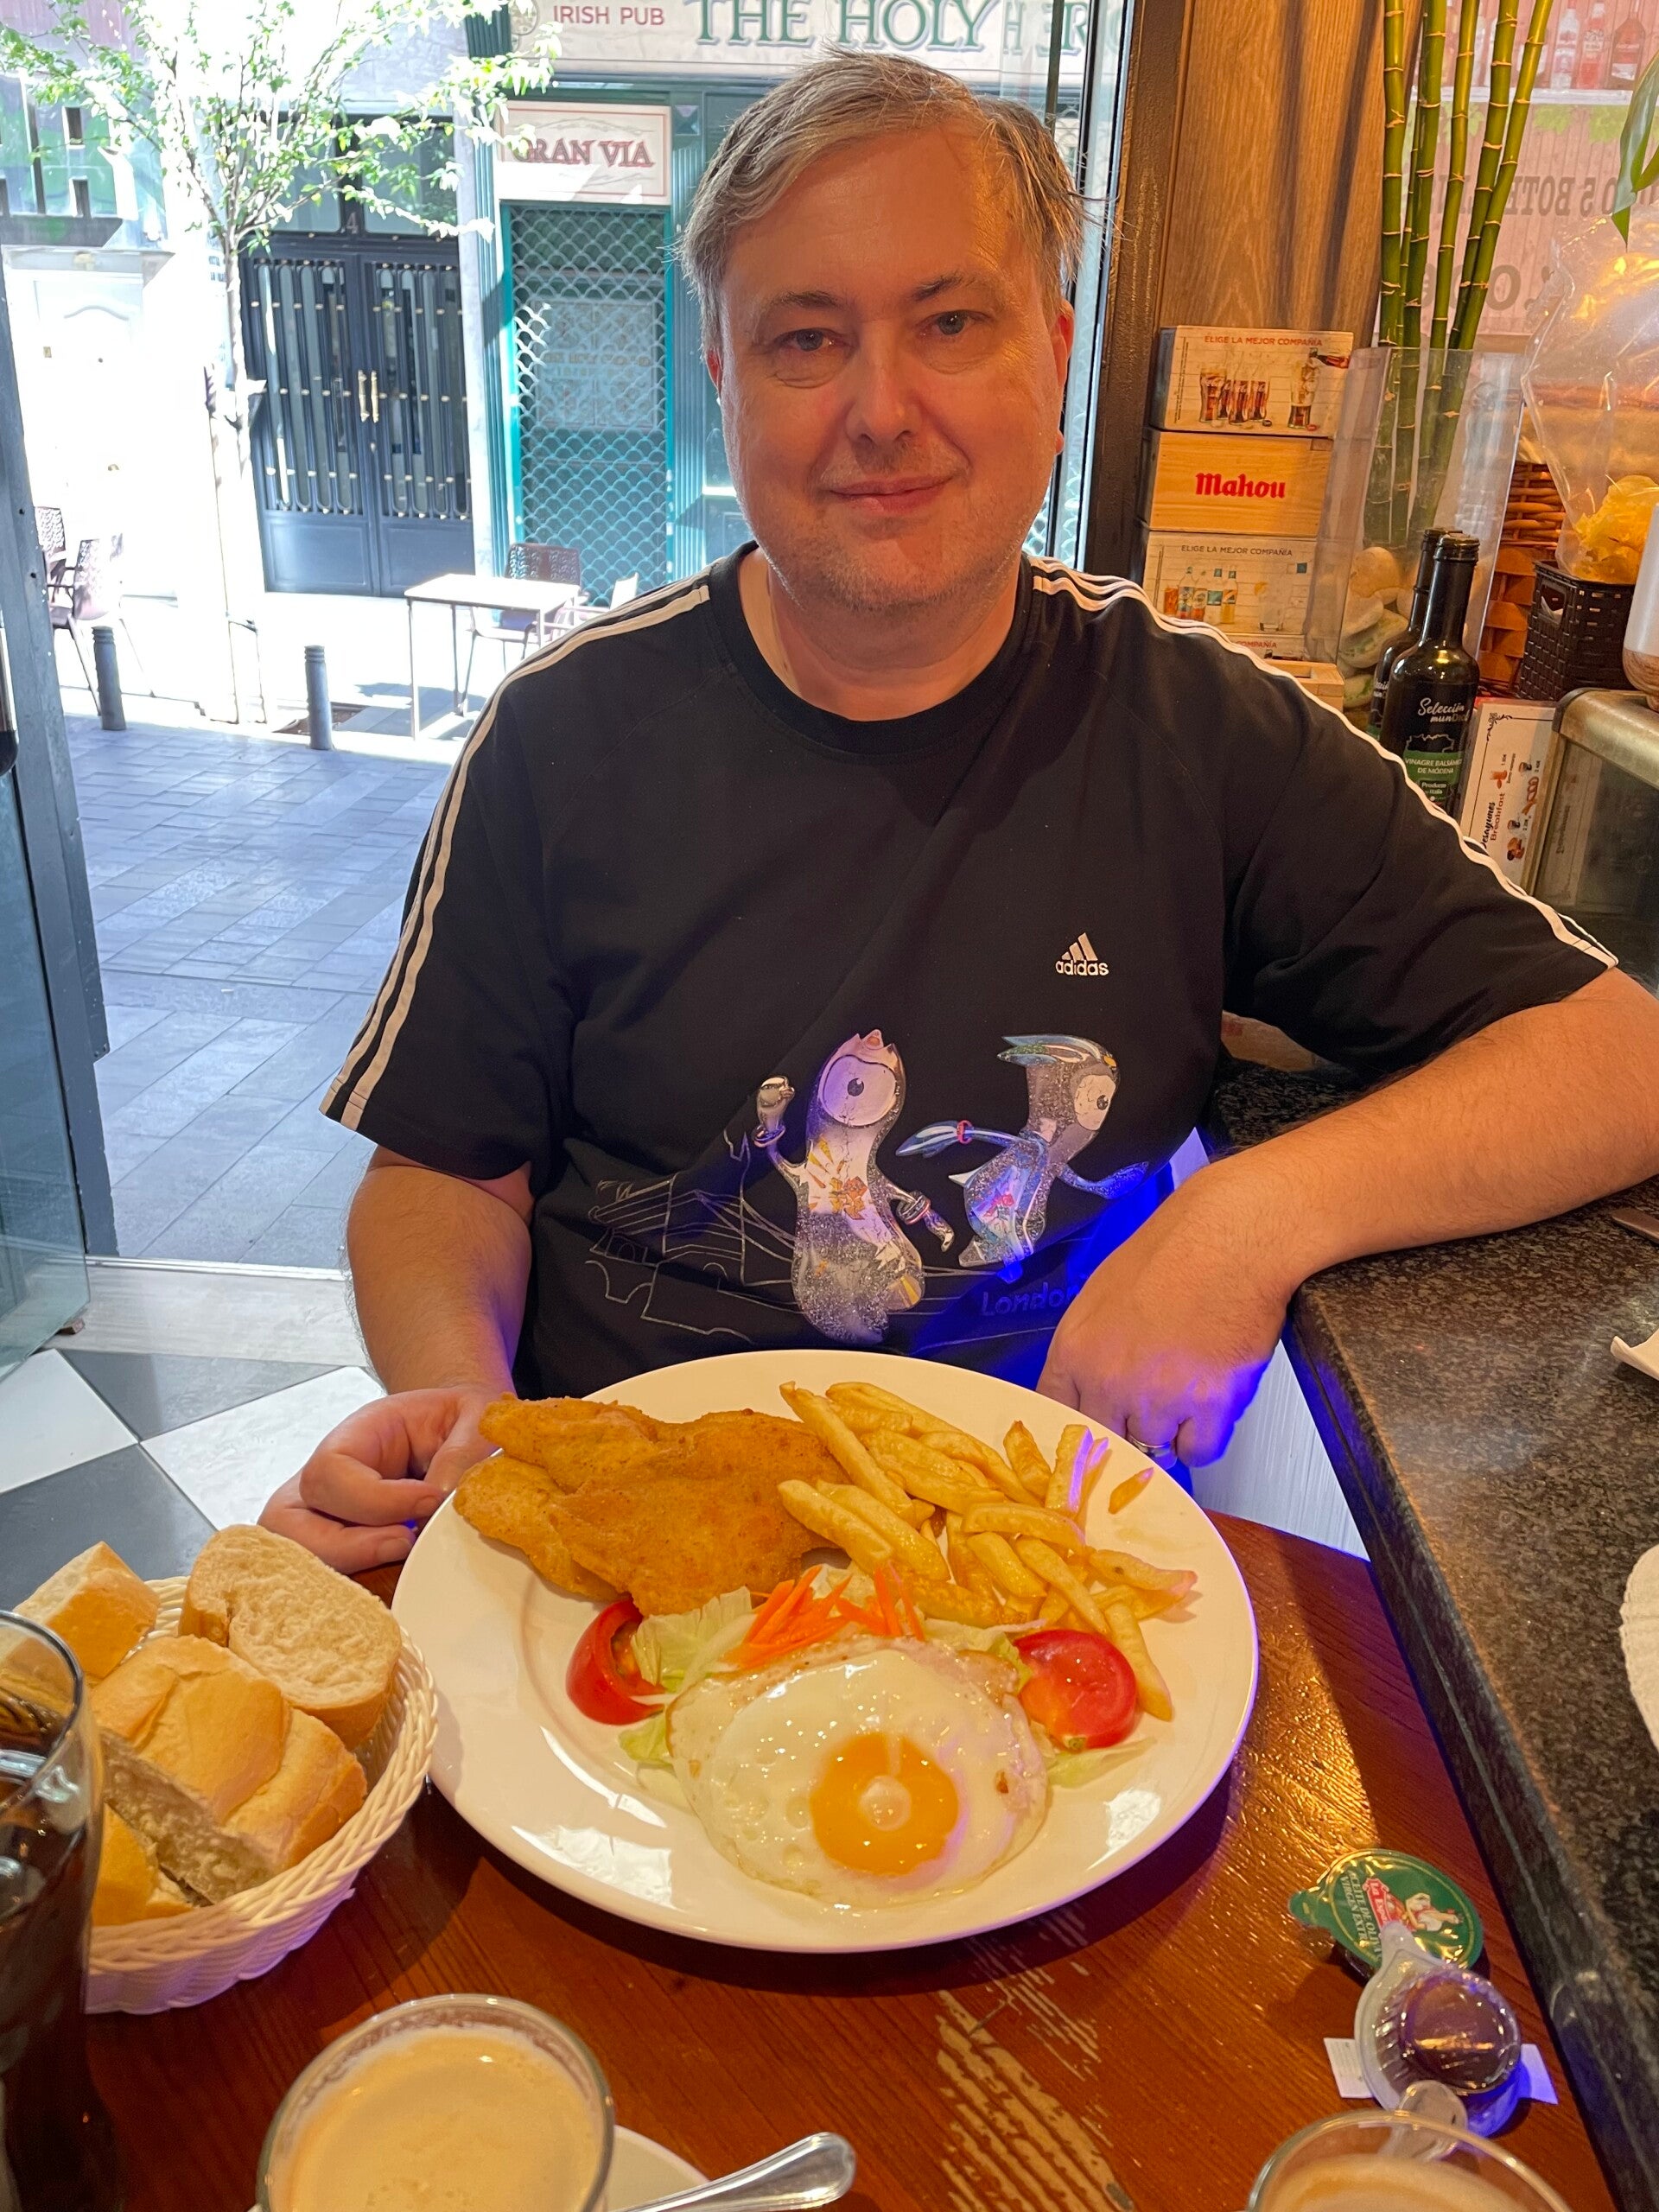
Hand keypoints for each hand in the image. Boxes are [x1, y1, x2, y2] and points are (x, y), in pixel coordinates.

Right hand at [259, 1385, 500, 1572]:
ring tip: (402, 1560)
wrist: (457, 1433)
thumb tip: (439, 1498)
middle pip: (286, 1522)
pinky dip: (353, 1587)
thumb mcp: (474, 1416)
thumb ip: (463, 1450)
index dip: (375, 1498)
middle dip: (344, 1546)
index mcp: (353, 1437)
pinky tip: (398, 1580)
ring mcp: (322, 1518)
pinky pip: (324, 1577)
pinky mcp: (337, 1550)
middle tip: (405, 1545)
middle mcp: (324, 1481)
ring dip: (346, 1570)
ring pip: (296, 1557)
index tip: (429, 1501)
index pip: (330, 1471)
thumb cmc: (456, 1422)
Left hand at [1038, 1165, 1294, 1465]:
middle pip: (1106, 1440)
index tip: (1092, 1430)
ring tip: (1186, 1386)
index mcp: (1075, 1349)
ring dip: (1168, 1429)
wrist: (1232, 1235)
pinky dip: (1206, 1434)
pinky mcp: (1209, 1405)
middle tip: (1150, 1405)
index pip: (1056, 1414)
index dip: (1077, 1425)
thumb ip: (1091, 1348)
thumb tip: (1092, 1389)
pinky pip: (1199, 1450)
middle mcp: (1110, 1380)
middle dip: (1126, 1428)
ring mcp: (1159, 1397)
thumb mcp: (1104, 1294)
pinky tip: (1211, 1398)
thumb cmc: (1175, 1251)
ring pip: (1153, 1449)